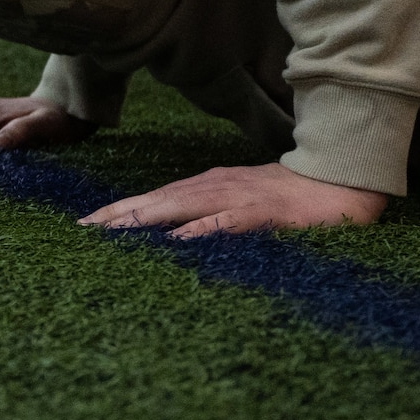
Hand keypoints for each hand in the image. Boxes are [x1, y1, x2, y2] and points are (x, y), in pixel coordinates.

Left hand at [80, 163, 387, 237]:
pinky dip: (199, 230)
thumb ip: (208, 213)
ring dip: (144, 219)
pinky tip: (176, 241)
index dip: (119, 211)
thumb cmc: (287, 196)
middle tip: (82, 230)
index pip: (153, 199)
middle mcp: (212, 188)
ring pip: (180, 207)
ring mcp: (235, 199)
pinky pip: (225, 222)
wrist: (337, 179)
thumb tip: (173, 232)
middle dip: (117, 215)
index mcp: (206, 187)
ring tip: (110, 231)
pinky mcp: (261, 212)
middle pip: (155, 201)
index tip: (85, 225)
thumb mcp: (239, 201)